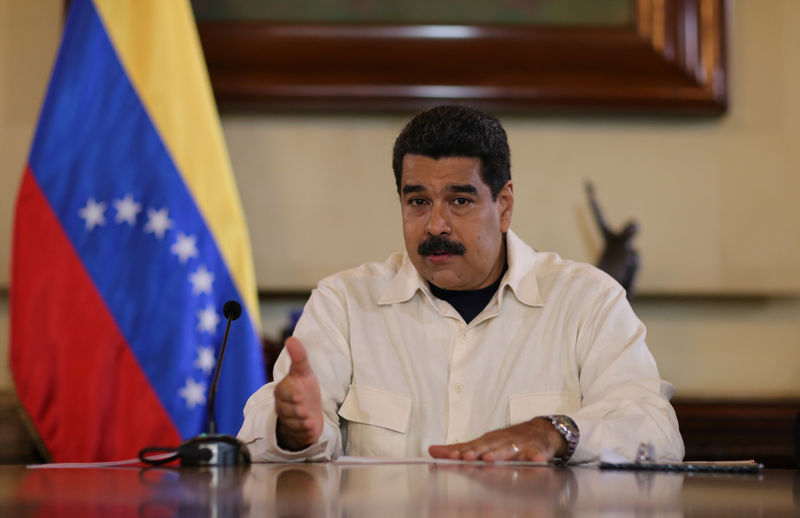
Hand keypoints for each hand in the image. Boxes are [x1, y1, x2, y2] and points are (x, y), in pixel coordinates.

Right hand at [274, 337, 323, 450]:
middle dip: (296, 409)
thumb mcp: (304, 371)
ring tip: (309, 418)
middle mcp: (283, 406)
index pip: (283, 392)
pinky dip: (306, 431)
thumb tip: (291, 339)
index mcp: (282, 390)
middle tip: (304, 409)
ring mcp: (289, 420)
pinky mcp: (297, 432)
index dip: (291, 394)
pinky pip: (299, 433)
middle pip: (287, 409)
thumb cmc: (305, 388)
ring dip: (302, 421)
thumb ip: (299, 357)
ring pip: (293, 422)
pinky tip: (312, 428)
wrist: (308, 411)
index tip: (299, 395)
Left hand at [428, 417, 566, 461]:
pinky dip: (536, 456)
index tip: (448, 456)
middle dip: (477, 452)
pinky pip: (537, 454)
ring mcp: (519, 445)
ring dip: (500, 453)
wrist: (539, 431)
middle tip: (466, 457)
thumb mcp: (482, 443)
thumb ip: (458, 449)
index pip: (471, 447)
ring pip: (509, 450)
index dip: (460, 452)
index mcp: (487, 441)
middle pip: (488, 447)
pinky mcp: (537, 449)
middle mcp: (501, 442)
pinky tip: (536, 460)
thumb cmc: (507, 440)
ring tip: (490, 458)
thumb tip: (431, 450)